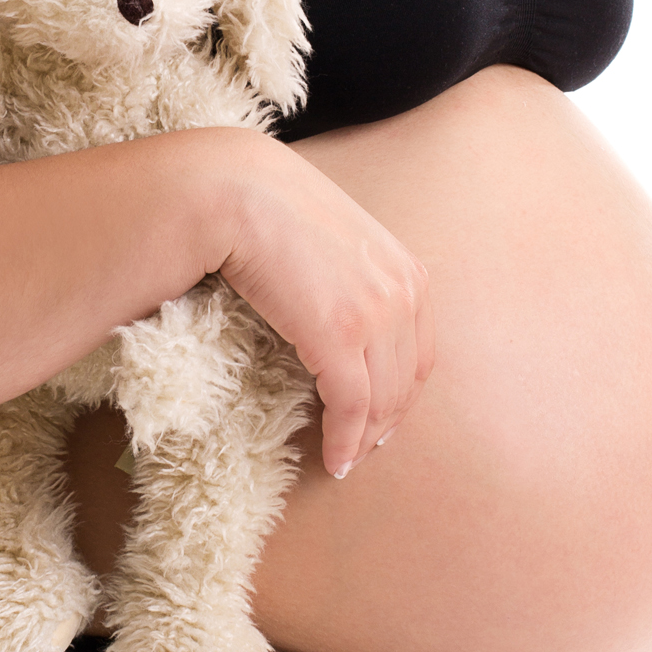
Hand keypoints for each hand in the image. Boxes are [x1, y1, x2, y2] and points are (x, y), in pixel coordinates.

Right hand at [215, 136, 433, 477]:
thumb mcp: (329, 236)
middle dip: (386, 422)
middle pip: (406, 380)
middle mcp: (402, 290)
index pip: (419, 349)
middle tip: (363, 450)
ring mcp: (376, 313)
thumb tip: (332, 305)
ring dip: (364, 439)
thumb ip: (347, 271)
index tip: (382, 417)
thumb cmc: (265, 208)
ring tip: (344, 461)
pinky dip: (345, 440)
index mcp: (405, 267)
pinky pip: (352, 406)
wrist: (232, 190)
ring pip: (382, 400)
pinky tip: (333, 460)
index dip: (402, 392)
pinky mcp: (341, 336)